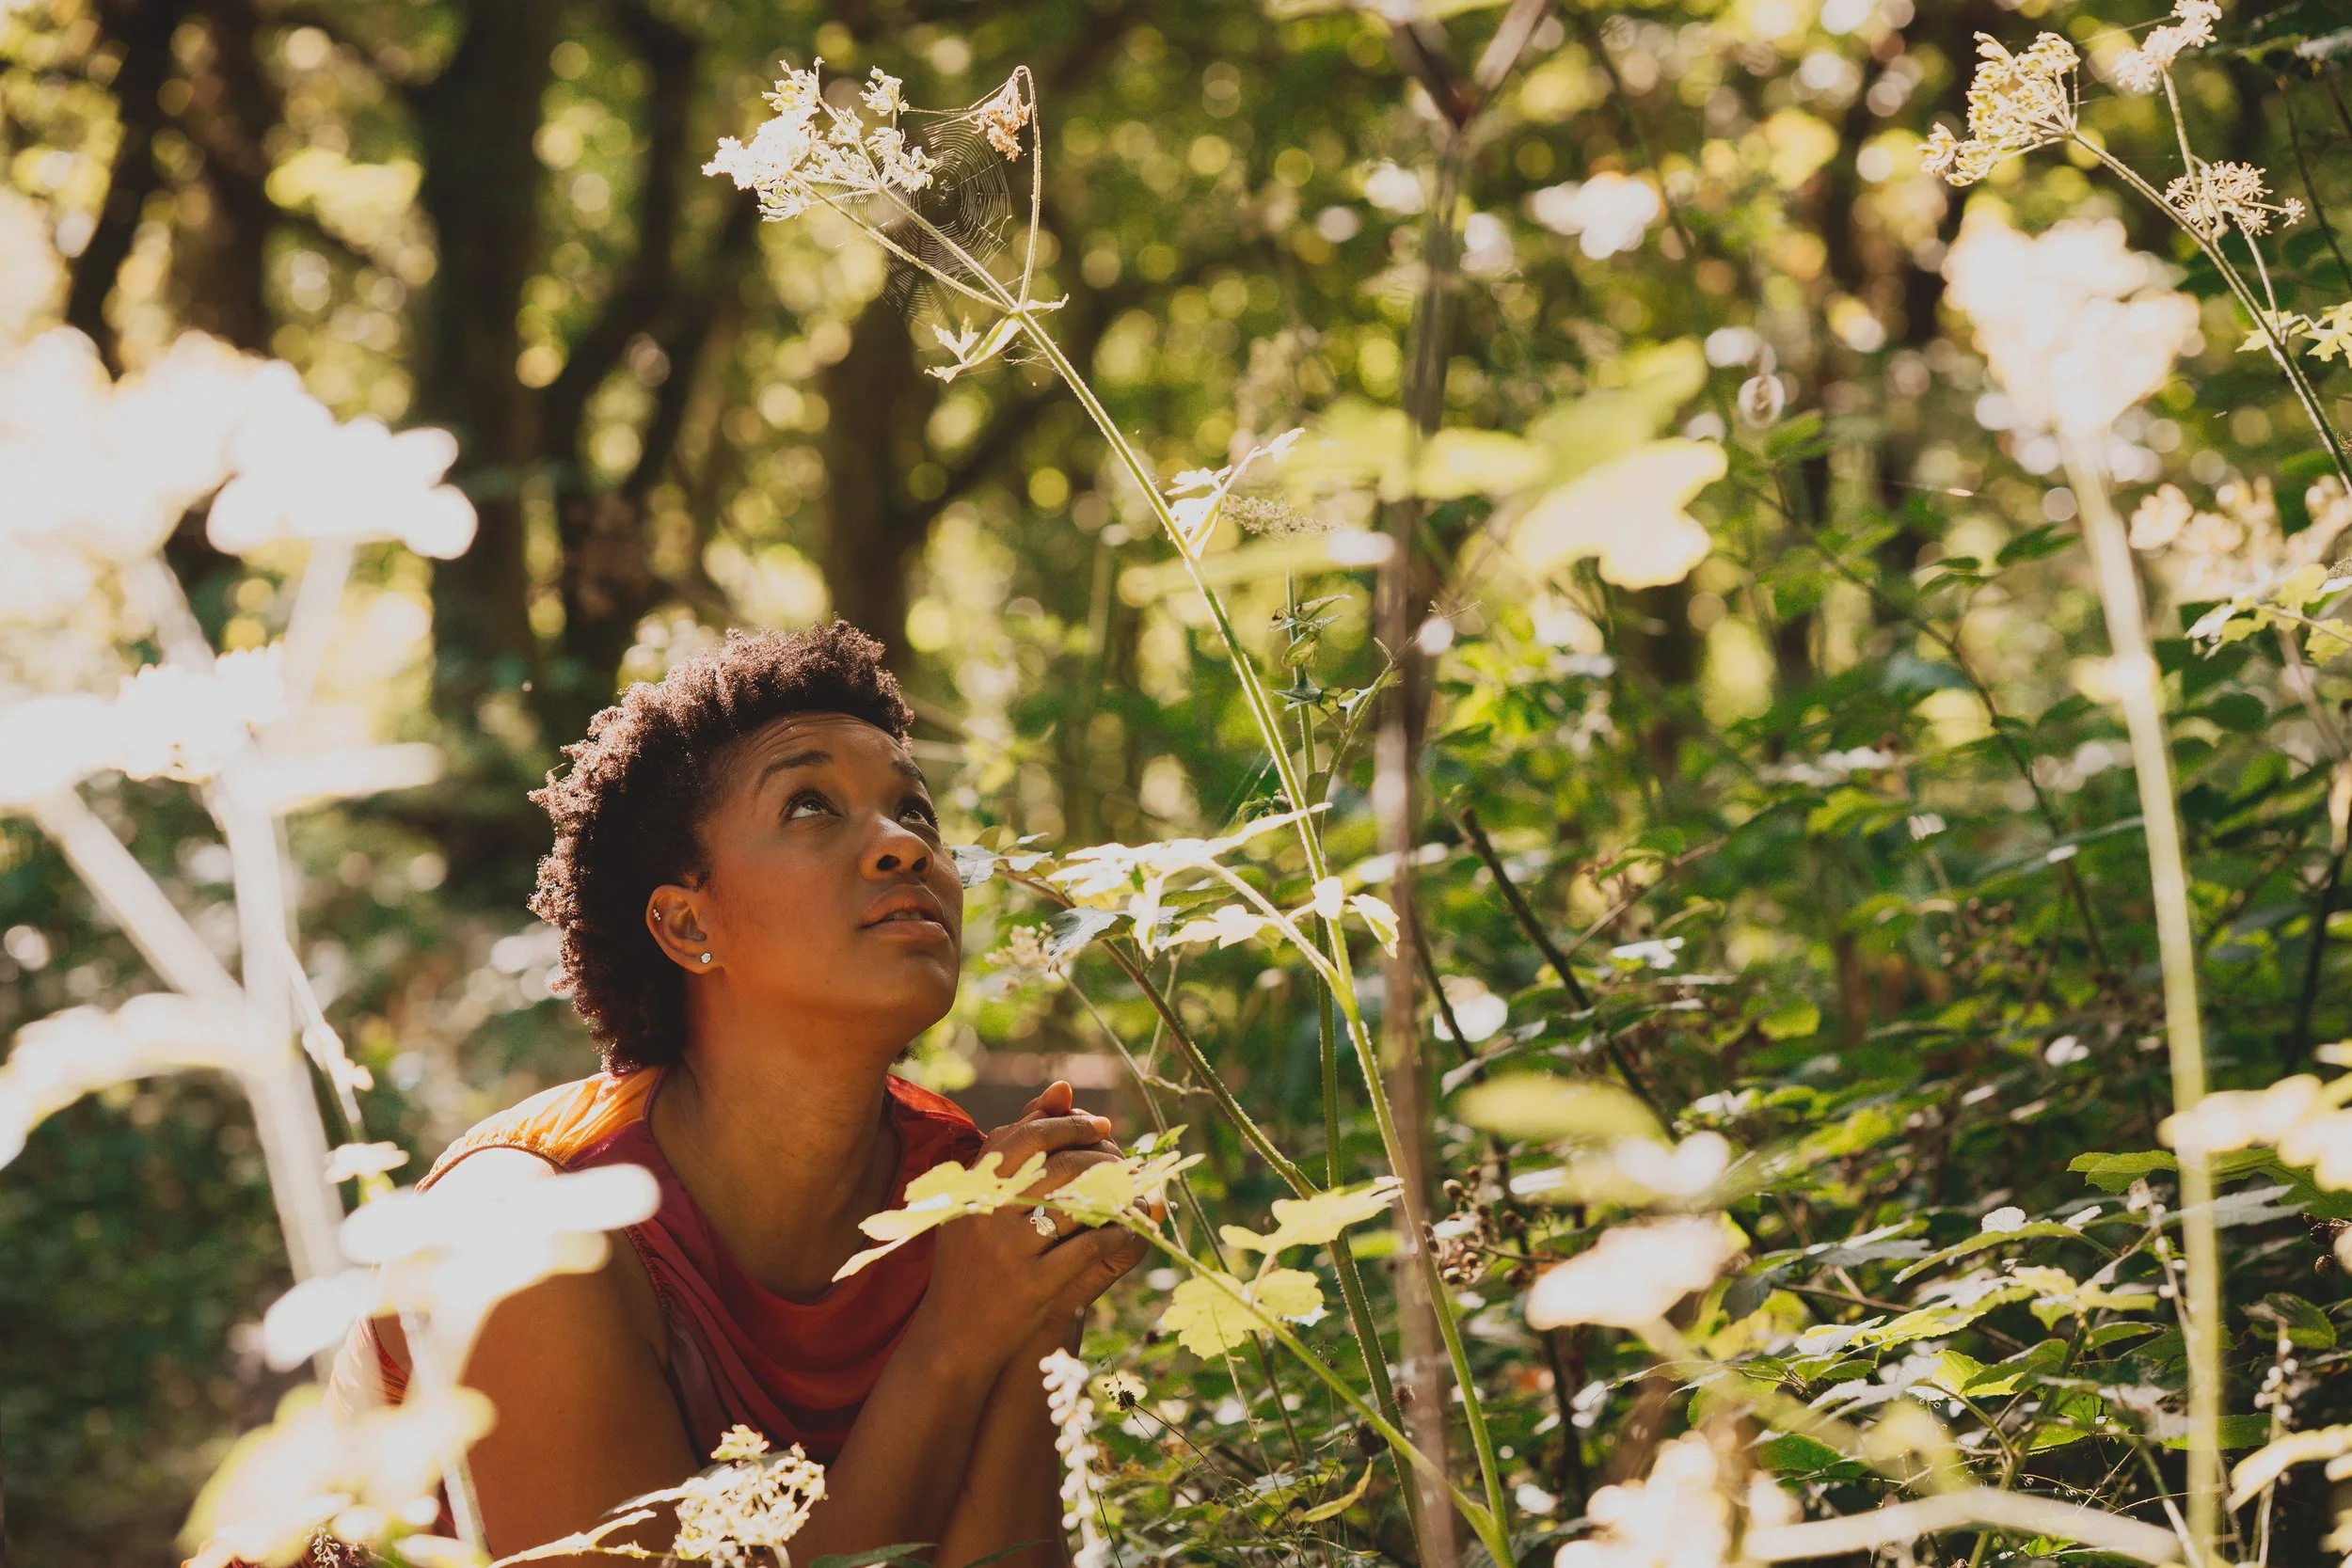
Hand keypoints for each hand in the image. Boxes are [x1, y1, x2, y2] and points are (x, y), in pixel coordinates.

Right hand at [911, 1082, 1149, 1371]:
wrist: (952, 1337)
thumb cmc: (972, 1260)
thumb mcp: (980, 1199)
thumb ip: (1016, 1142)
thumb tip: (1064, 1087)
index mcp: (972, 1187)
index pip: (1027, 1134)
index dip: (1070, 1125)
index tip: (1102, 1127)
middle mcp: (986, 1212)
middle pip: (1059, 1164)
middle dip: (1102, 1157)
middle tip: (1125, 1160)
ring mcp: (1008, 1249)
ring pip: (1079, 1203)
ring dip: (1115, 1193)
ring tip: (1131, 1191)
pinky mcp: (1032, 1284)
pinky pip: (1089, 1246)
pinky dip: (1115, 1233)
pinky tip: (1127, 1229)